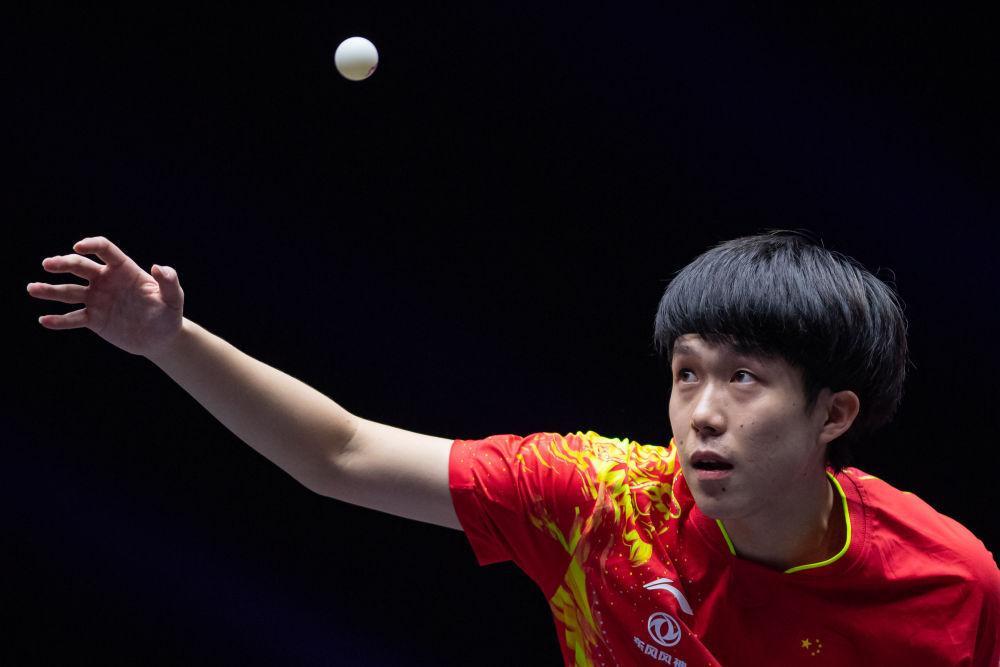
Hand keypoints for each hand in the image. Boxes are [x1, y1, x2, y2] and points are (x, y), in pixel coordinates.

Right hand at [28, 236, 184, 358]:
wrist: (161, 338)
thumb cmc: (169, 314)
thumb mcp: (173, 299)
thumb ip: (169, 282)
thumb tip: (158, 267)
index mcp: (124, 270)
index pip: (105, 250)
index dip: (91, 245)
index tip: (78, 246)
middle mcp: (106, 281)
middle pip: (80, 266)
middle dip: (63, 263)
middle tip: (48, 264)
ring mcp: (97, 299)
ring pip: (70, 291)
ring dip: (50, 290)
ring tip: (32, 289)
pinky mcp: (93, 319)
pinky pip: (73, 318)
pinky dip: (59, 320)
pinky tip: (45, 320)